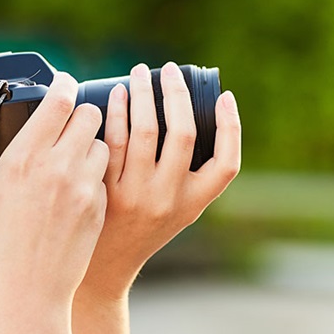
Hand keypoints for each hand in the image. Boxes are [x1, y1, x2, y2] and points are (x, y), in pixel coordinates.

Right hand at [0, 72, 109, 333]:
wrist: (26, 299)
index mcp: (22, 161)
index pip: (58, 101)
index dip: (62, 85)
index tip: (61, 83)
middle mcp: (57, 168)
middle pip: (90, 114)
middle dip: (80, 113)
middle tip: (68, 122)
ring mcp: (83, 189)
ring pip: (103, 143)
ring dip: (90, 144)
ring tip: (73, 159)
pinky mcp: (98, 209)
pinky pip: (103, 177)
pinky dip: (93, 175)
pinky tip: (75, 190)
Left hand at [80, 62, 241, 300]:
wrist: (102, 263)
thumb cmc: (139, 227)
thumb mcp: (174, 209)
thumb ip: (184, 173)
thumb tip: (183, 112)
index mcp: (194, 203)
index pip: (227, 164)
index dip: (231, 127)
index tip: (225, 96)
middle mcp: (169, 198)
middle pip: (182, 135)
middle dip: (177, 94)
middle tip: (170, 70)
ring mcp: (136, 194)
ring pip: (145, 132)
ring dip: (144, 95)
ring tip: (142, 72)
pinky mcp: (105, 189)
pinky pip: (113, 142)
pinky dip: (116, 113)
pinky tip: (116, 94)